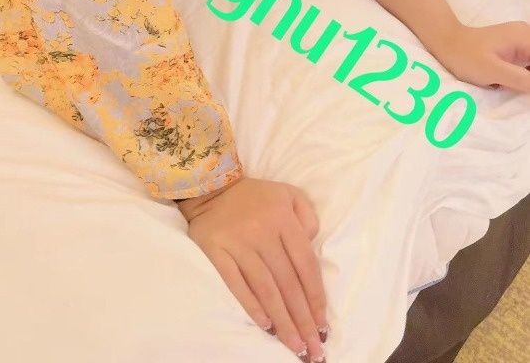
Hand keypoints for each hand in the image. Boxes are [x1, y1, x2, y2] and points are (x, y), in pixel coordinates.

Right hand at [177, 176, 328, 361]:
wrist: (212, 188)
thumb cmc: (256, 197)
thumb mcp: (288, 194)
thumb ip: (307, 215)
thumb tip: (313, 243)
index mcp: (283, 218)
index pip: (306, 264)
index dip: (315, 297)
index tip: (322, 325)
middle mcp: (263, 231)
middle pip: (288, 283)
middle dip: (302, 319)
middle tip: (312, 349)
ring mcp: (238, 243)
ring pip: (265, 288)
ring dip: (282, 320)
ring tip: (294, 345)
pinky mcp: (216, 251)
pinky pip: (236, 284)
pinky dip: (251, 306)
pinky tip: (265, 326)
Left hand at [436, 20, 529, 91]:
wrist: (447, 44)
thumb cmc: (467, 57)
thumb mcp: (495, 72)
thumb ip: (524, 80)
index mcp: (524, 37)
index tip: (525, 84)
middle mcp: (526, 34)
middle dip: (529, 77)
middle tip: (513, 84)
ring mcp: (521, 40)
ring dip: (527, 78)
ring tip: (506, 82)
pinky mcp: (515, 48)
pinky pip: (528, 61)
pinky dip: (526, 75)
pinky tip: (514, 83)